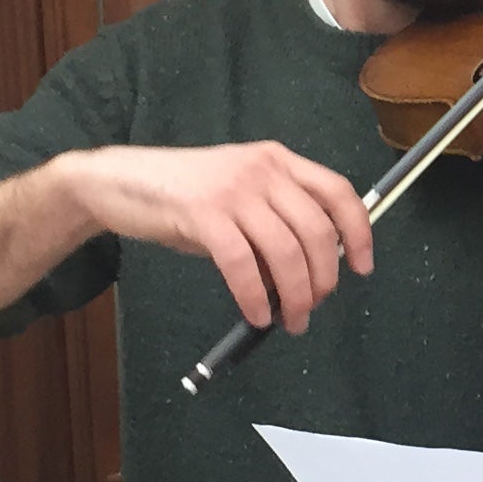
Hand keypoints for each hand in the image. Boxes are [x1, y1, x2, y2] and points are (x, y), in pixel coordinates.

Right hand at [66, 142, 374, 333]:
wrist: (119, 182)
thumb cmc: (183, 196)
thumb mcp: (239, 197)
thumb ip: (275, 223)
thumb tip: (310, 274)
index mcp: (278, 160)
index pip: (338, 191)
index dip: (359, 232)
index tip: (363, 268)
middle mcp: (262, 170)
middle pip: (316, 230)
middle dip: (323, 278)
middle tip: (314, 308)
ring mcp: (232, 190)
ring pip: (285, 251)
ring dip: (295, 296)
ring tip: (290, 321)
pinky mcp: (202, 214)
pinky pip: (242, 265)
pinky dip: (256, 297)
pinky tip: (257, 314)